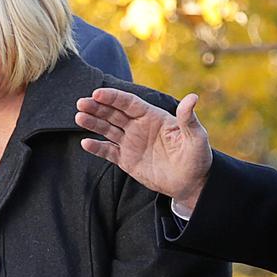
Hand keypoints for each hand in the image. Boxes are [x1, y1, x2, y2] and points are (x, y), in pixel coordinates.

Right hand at [75, 89, 212, 213]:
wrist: (192, 183)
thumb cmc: (197, 158)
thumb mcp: (196, 138)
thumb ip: (188, 119)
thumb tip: (192, 97)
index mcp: (153, 117)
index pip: (129, 103)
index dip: (113, 97)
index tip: (98, 93)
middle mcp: (139, 127)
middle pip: (114, 113)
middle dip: (97, 107)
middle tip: (81, 103)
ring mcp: (131, 143)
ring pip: (108, 129)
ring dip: (93, 123)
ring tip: (78, 117)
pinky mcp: (127, 160)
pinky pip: (108, 151)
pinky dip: (97, 148)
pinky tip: (86, 143)